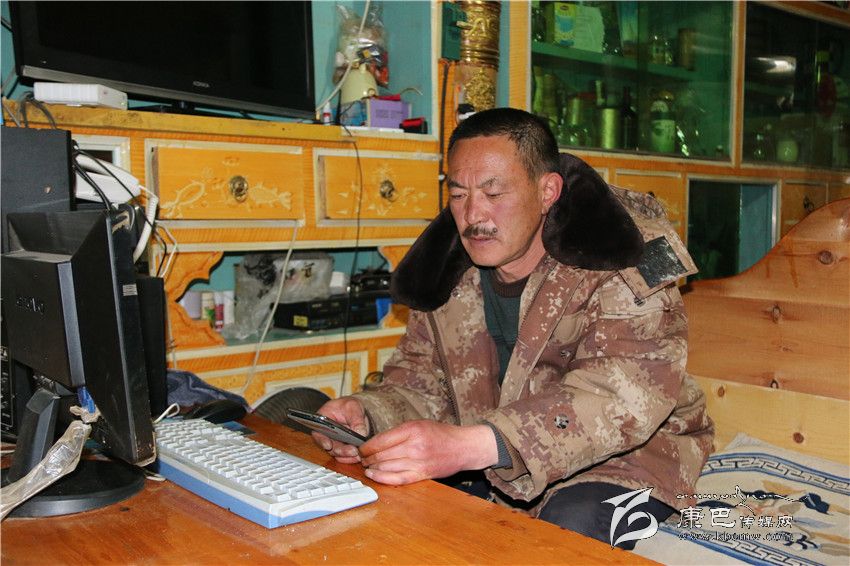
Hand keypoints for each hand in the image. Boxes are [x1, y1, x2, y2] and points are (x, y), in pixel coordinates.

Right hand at [312, 397, 369, 464]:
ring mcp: (335, 443)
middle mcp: (326, 435)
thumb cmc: (349, 406)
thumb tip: (361, 433)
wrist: (356, 411)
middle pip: (330, 447)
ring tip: (358, 453)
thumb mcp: (353, 406)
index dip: (322, 440)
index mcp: (322, 421)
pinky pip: (346, 457)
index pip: (318, 433)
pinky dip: (352, 457)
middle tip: (353, 450)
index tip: (328, 445)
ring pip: (338, 454)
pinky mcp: (344, 448)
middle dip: (341, 451)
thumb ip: (356, 419)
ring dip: (347, 456)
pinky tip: (359, 455)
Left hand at [360, 420, 497, 484]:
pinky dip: (383, 478)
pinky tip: (374, 475)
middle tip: (361, 458)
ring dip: (373, 467)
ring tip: (366, 466)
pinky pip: (398, 478)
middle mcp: (414, 446)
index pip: (381, 440)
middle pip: (381, 455)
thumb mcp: (419, 424)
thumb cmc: (441, 434)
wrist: (464, 447)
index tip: (361, 448)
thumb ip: (399, 432)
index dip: (366, 446)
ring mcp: (418, 462)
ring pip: (387, 467)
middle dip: (367, 457)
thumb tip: (376, 443)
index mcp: (412, 430)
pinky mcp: (422, 474)